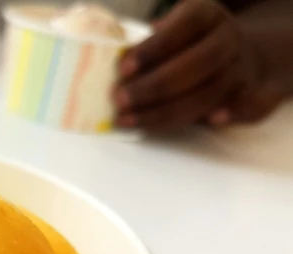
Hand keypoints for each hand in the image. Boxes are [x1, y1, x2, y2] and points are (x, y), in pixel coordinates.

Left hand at [114, 0, 278, 130]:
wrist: (240, 54)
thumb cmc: (188, 46)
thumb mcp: (171, 32)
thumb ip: (150, 47)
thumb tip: (113, 69)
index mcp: (206, 15)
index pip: (183, 27)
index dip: (154, 49)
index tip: (122, 69)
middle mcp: (228, 39)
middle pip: (196, 64)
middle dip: (154, 87)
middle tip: (119, 100)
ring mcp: (243, 68)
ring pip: (210, 93)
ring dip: (167, 112)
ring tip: (129, 120)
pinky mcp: (257, 93)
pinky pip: (253, 105)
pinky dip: (235, 113)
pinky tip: (211, 122)